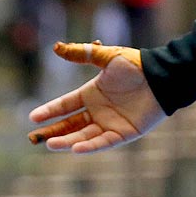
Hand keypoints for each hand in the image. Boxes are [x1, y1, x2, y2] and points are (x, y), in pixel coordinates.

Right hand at [28, 41, 165, 151]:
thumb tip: (56, 47)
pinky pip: (104, 142)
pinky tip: (75, 149)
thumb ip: (83, 53)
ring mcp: (110, 123)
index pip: (66, 104)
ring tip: (50, 145)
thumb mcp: (107, 57)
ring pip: (83, 136)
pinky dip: (90, 146)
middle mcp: (98, 110)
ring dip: (67, 141)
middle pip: (70, 124)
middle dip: (53, 131)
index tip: (33, 117)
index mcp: (92, 93)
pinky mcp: (124, 133)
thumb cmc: (137, 65)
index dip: (50, 111)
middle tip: (35, 138)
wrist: (162, 77)